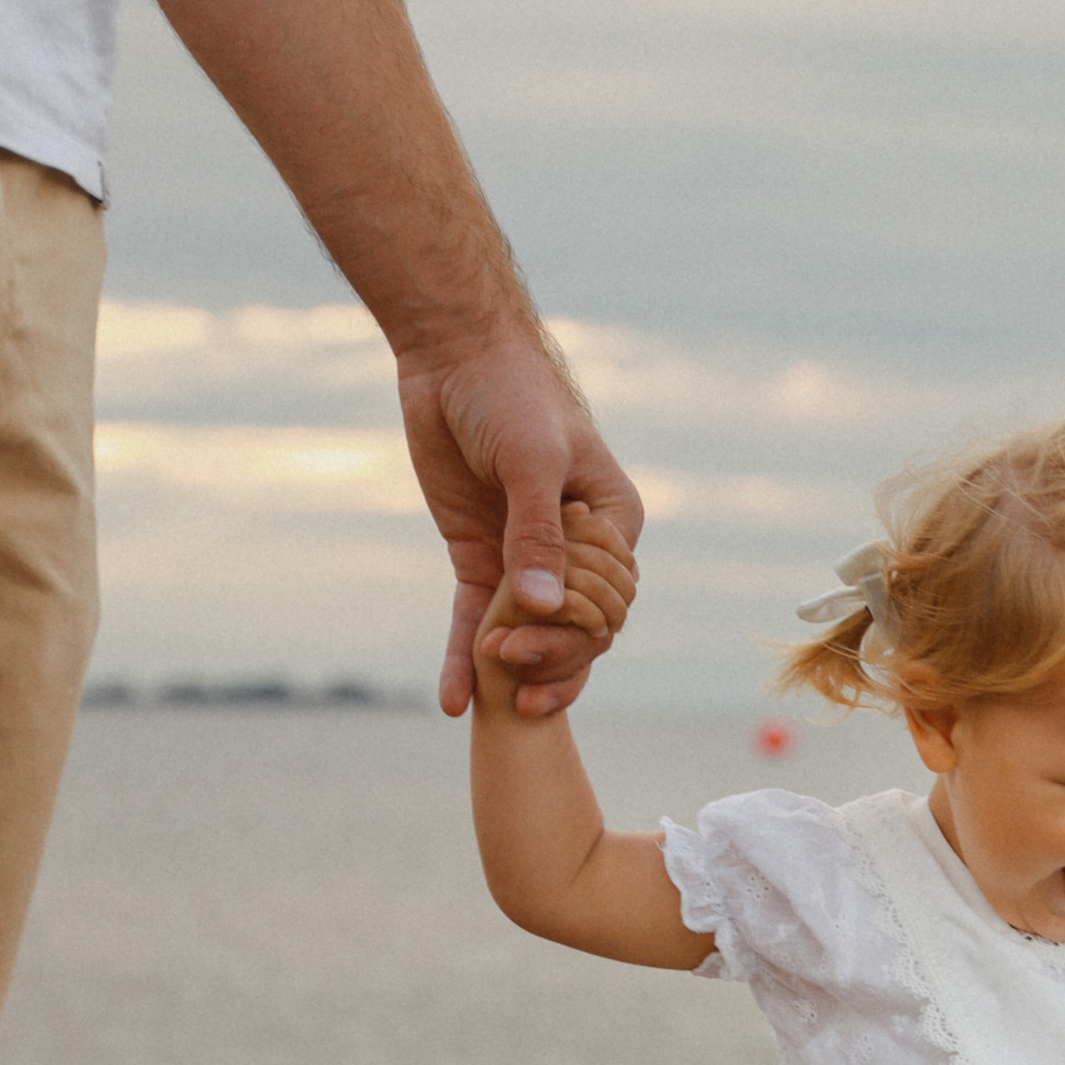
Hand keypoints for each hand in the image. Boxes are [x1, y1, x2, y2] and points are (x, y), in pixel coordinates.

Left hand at [398, 320, 643, 721]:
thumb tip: (542, 605)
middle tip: (510, 665)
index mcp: (611, 524)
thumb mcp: (531, 460)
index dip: (579, 628)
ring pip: (529, 634)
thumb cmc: (511, 394)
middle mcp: (577, 550)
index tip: (537, 624)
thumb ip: (537, 533)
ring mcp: (526, 557)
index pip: (609, 601)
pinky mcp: (479, 557)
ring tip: (487, 706)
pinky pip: (473, 619)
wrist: (455, 358)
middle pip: (576, 629)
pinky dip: (462, 658)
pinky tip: (453, 702)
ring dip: (511, 671)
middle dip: (549, 656)